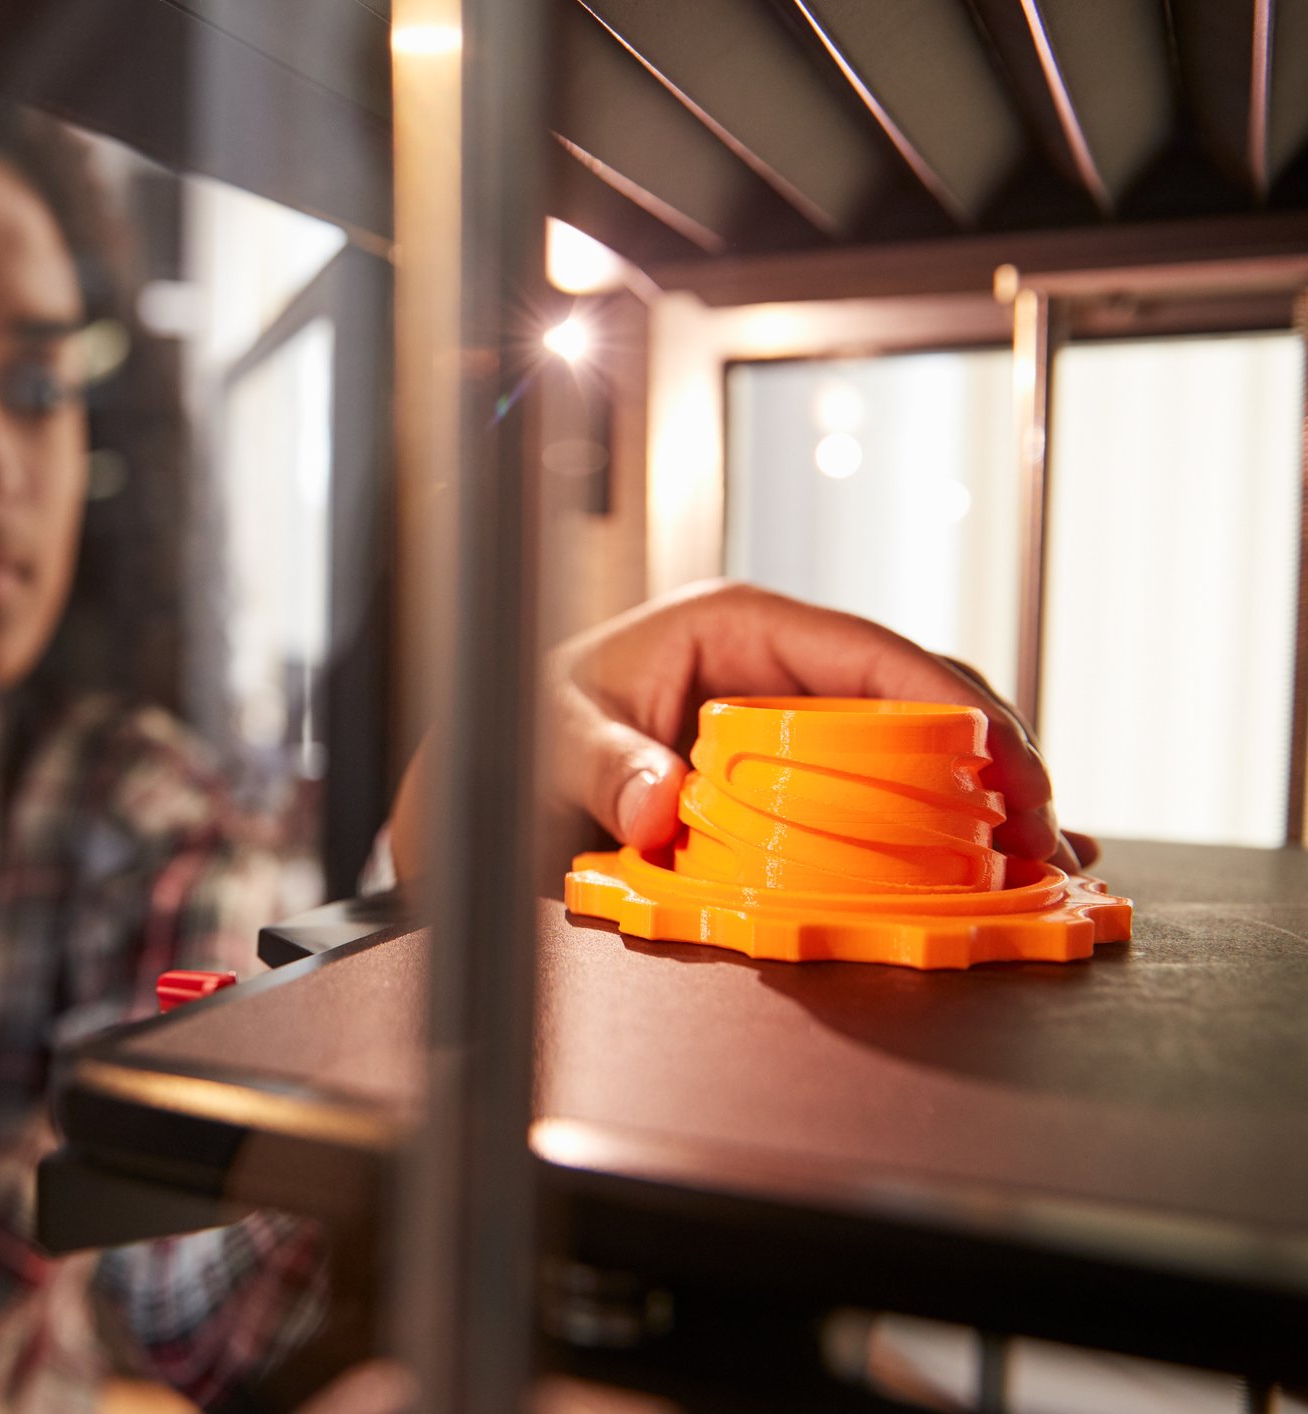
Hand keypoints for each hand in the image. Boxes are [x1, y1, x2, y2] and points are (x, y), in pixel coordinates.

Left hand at [389, 580, 1096, 879]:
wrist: (494, 778)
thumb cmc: (519, 730)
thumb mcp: (547, 740)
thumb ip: (600, 764)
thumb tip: (657, 802)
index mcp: (733, 625)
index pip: (865, 650)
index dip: (948, 701)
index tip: (1004, 759)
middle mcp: (777, 662)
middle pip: (913, 694)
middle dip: (992, 756)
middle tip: (1045, 830)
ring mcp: (791, 717)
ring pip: (916, 742)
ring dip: (983, 797)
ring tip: (1046, 856)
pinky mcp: (794, 772)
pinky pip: (884, 787)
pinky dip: (944, 824)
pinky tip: (1000, 867)